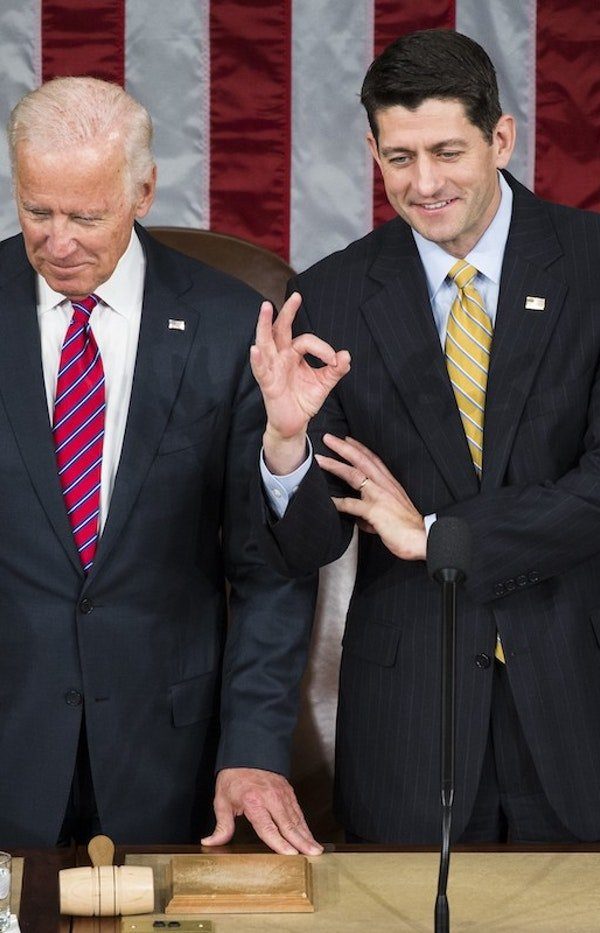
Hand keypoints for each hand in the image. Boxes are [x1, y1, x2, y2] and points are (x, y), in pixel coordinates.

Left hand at [201, 767, 322, 855]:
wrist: (247, 752)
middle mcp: (271, 798)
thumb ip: (221, 825)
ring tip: (316, 850)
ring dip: (307, 835)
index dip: (279, 842)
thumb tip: (210, 842)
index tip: (290, 853)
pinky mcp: (289, 792)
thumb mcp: (222, 800)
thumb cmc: (234, 777)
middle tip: (313, 855)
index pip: (268, 827)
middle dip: (301, 842)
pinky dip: (305, 825)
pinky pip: (298, 812)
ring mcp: (282, 794)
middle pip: (288, 825)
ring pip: (296, 819)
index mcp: (253, 801)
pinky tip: (309, 836)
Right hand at [250, 293, 350, 473]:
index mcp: (294, 354)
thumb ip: (335, 369)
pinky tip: (255, 349)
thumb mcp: (324, 383)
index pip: (307, 341)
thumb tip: (347, 355)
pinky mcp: (267, 383)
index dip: (323, 348)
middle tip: (296, 296)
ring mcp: (272, 368)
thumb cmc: (304, 400)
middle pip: (281, 330)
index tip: (335, 360)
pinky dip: (257, 359)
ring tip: (265, 308)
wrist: (294, 424)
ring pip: (266, 342)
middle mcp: (281, 357)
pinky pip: (261, 369)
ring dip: (264, 325)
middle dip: (287, 313)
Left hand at [316, 434, 426, 560]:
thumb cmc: (407, 528)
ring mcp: (379, 496)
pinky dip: (338, 502)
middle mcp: (384, 486)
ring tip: (320, 460)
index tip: (347, 439)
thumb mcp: (391, 512)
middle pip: (361, 460)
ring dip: (335, 466)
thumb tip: (359, 516)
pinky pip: (352, 504)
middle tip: (328, 438)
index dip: (359, 448)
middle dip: (344, 448)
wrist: (422, 539)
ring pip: (354, 475)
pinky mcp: (375, 511)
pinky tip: (327, 500)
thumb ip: (374, 509)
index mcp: (390, 484)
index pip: (373, 460)